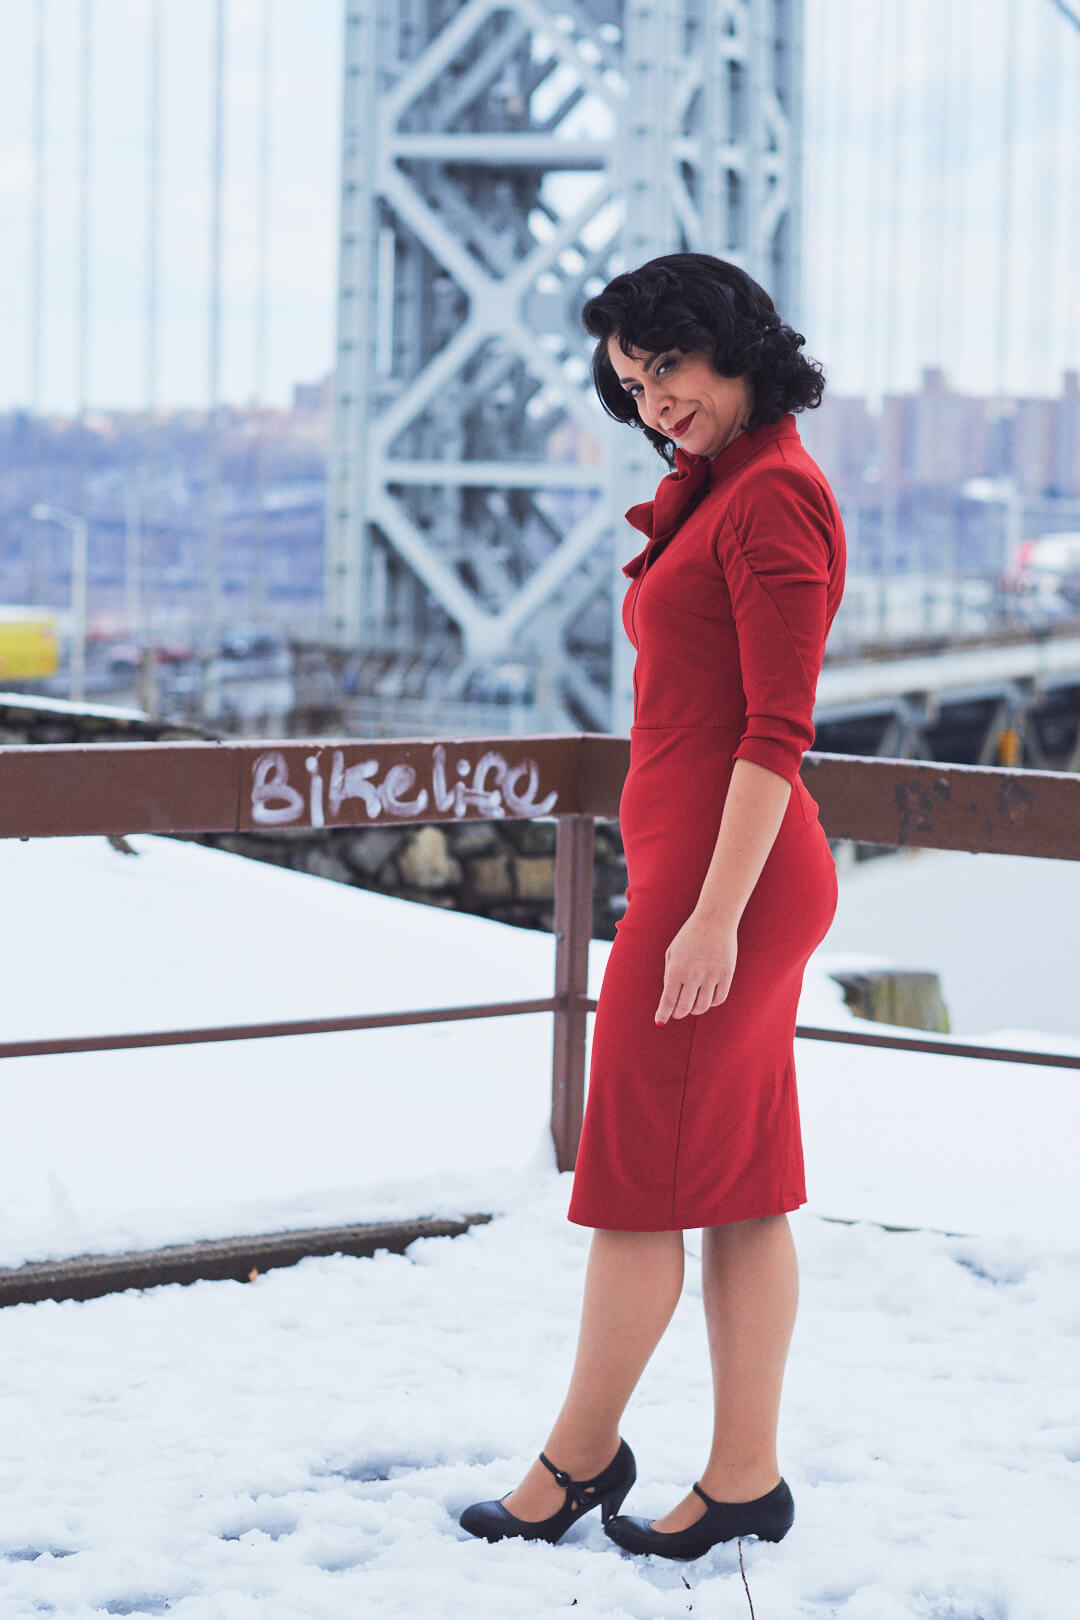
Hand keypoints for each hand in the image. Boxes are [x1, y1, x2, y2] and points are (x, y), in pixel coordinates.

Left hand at [655, 910, 737, 1024]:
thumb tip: (669, 999)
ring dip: (695, 1009)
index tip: (660, 1020)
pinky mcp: (727, 975)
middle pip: (685, 1008)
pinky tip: (706, 996)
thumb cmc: (689, 935)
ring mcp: (712, 976)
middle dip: (678, 1013)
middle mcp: (694, 975)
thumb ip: (669, 975)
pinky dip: (711, 1002)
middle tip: (676, 1012)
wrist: (715, 919)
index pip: (668, 1000)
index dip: (663, 1014)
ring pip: (703, 1006)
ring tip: (692, 1003)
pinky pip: (719, 999)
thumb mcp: (672, 952)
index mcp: (677, 969)